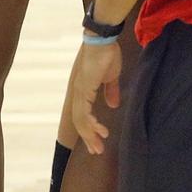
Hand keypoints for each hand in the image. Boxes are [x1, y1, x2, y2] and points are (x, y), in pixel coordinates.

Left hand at [67, 40, 124, 154]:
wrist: (103, 41)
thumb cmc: (107, 55)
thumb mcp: (111, 77)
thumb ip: (110, 91)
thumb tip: (113, 105)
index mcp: (84, 91)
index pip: (83, 116)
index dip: (90, 130)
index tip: (99, 141)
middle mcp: (78, 94)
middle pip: (80, 122)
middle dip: (89, 138)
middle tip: (97, 151)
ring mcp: (79, 92)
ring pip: (81, 121)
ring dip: (90, 134)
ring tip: (98, 146)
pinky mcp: (83, 89)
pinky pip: (83, 112)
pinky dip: (90, 123)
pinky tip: (98, 130)